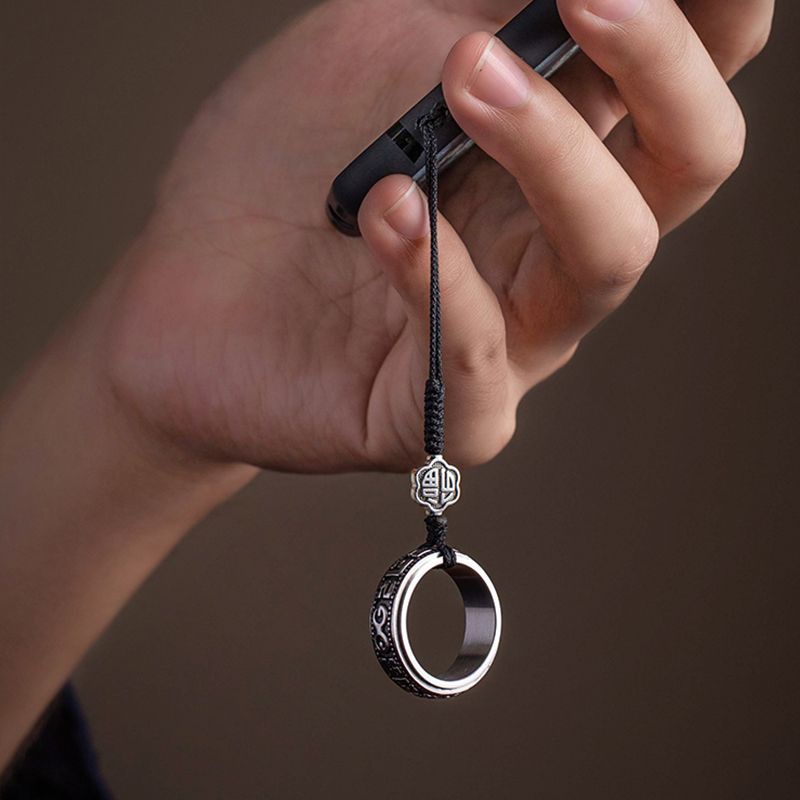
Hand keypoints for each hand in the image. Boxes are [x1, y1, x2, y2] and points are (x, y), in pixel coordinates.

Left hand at [104, 0, 772, 472]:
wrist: (184, 293)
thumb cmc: (280, 169)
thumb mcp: (371, 48)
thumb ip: (467, 8)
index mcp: (554, 152)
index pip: (677, 82)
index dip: (698, 21)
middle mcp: (552, 244)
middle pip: (687, 164)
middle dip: (659, 69)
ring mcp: (511, 335)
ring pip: (606, 256)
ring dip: (553, 155)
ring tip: (466, 77)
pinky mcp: (443, 411)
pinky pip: (478, 357)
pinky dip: (440, 274)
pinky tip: (388, 208)